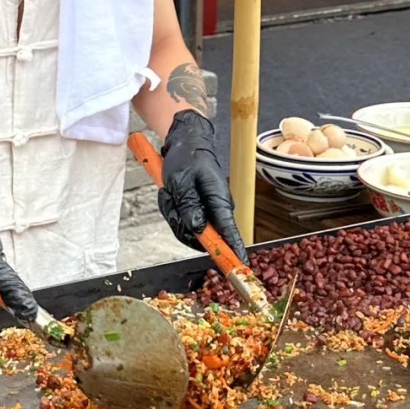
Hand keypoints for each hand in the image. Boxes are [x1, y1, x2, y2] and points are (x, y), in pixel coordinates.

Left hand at [158, 111, 247, 260]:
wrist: (184, 143)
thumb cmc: (186, 159)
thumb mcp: (182, 182)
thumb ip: (190, 207)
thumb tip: (199, 230)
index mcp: (219, 200)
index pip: (229, 230)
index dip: (234, 249)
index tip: (240, 265)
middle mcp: (216, 209)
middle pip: (200, 235)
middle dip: (180, 222)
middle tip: (171, 199)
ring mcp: (206, 211)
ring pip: (187, 228)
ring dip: (173, 212)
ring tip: (170, 192)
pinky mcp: (197, 210)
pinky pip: (181, 220)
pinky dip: (171, 208)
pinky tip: (169, 194)